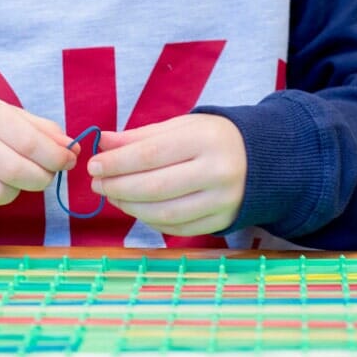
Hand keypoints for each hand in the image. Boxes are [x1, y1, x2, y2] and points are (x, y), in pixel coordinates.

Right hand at [0, 97, 77, 216]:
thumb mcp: (7, 116)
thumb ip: (42, 131)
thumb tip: (71, 150)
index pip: (29, 141)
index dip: (55, 157)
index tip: (68, 161)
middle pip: (15, 171)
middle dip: (40, 178)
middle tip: (45, 176)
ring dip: (14, 192)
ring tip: (11, 180)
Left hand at [87, 114, 246, 236]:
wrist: (263, 158)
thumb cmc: (213, 138)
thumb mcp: (181, 126)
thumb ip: (141, 136)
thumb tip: (103, 143)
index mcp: (205, 140)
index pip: (150, 154)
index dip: (117, 163)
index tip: (94, 165)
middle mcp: (217, 172)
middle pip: (155, 187)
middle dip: (119, 188)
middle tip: (97, 185)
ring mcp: (222, 201)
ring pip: (164, 214)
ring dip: (130, 208)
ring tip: (113, 196)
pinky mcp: (222, 222)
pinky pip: (177, 229)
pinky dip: (150, 221)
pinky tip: (137, 209)